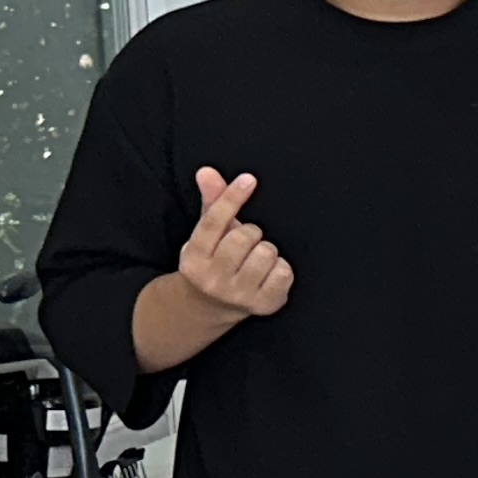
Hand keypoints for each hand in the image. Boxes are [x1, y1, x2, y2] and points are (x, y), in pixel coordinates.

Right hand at [178, 166, 294, 321]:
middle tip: (246, 243)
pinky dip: (281, 269)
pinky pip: (284, 272)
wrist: (210, 306)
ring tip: (255, 260)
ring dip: (267, 251)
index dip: (232, 198)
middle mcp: (212, 278)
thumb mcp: (207, 234)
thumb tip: (207, 171)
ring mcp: (237, 294)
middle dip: (251, 233)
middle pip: (245, 236)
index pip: (214, 221)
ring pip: (267, 253)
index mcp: (193, 256)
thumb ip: (211, 202)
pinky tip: (268, 275)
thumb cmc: (214, 259)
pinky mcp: (262, 305)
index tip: (249, 179)